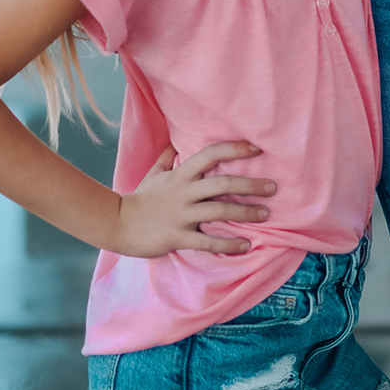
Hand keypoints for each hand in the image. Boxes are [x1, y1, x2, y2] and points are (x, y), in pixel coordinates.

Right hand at [111, 141, 275, 257]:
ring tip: (266, 214)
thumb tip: (173, 143)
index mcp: (180, 174)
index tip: (257, 149)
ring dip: (245, 213)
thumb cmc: (140, 198)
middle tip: (273, 187)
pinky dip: (228, 245)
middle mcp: (183, 192)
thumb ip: (166, 158)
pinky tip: (245, 246)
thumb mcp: (154, 174)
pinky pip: (206, 242)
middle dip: (250, 185)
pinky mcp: (176, 237)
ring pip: (218, 212)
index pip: (210, 154)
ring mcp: (180, 215)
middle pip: (222, 184)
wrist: (116, 224)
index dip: (234, 149)